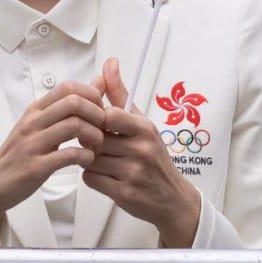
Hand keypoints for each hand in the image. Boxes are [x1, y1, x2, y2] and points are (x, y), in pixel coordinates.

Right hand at [0, 81, 105, 243]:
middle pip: (74, 102)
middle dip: (97, 114)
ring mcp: (33, 144)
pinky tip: (86, 160)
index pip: (68, 87)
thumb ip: (67, 107)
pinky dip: (86, 156)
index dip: (92, 95)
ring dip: (95, 136)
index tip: (99, 111)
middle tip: (102, 129)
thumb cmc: (21, 154)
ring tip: (96, 146)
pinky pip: (69, 155)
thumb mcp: (41, 125)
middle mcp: (33, 122)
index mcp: (36, 110)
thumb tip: (97, 83)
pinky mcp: (35, 167)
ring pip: (74, 126)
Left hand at [83, 57, 202, 247]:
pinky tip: (104, 175)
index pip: (109, 115)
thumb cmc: (154, 157)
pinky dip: (92, 177)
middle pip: (94, 138)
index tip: (98, 124)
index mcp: (145, 128)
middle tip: (96, 144)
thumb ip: (120, 94)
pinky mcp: (124, 192)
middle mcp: (141, 149)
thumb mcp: (142, 123)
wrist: (172, 198)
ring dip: (89, 159)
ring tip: (102, 160)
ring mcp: (133, 172)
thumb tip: (109, 64)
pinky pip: (91, 179)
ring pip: (89, 158)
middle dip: (90, 141)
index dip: (95, 119)